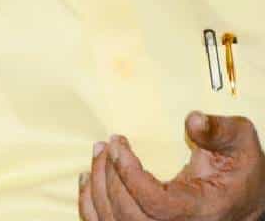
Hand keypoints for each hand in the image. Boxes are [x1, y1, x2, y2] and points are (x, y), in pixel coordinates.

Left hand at [79, 112, 264, 220]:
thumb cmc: (240, 170)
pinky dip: (90, 204)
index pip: (157, 204)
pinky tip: (89, 177)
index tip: (118, 142)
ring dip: (96, 186)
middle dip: (110, 175)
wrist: (242, 197)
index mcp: (204, 210)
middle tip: (107, 144)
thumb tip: (193, 120)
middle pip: (129, 214)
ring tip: (99, 152)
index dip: (129, 174)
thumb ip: (219, 130)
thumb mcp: (240, 143)